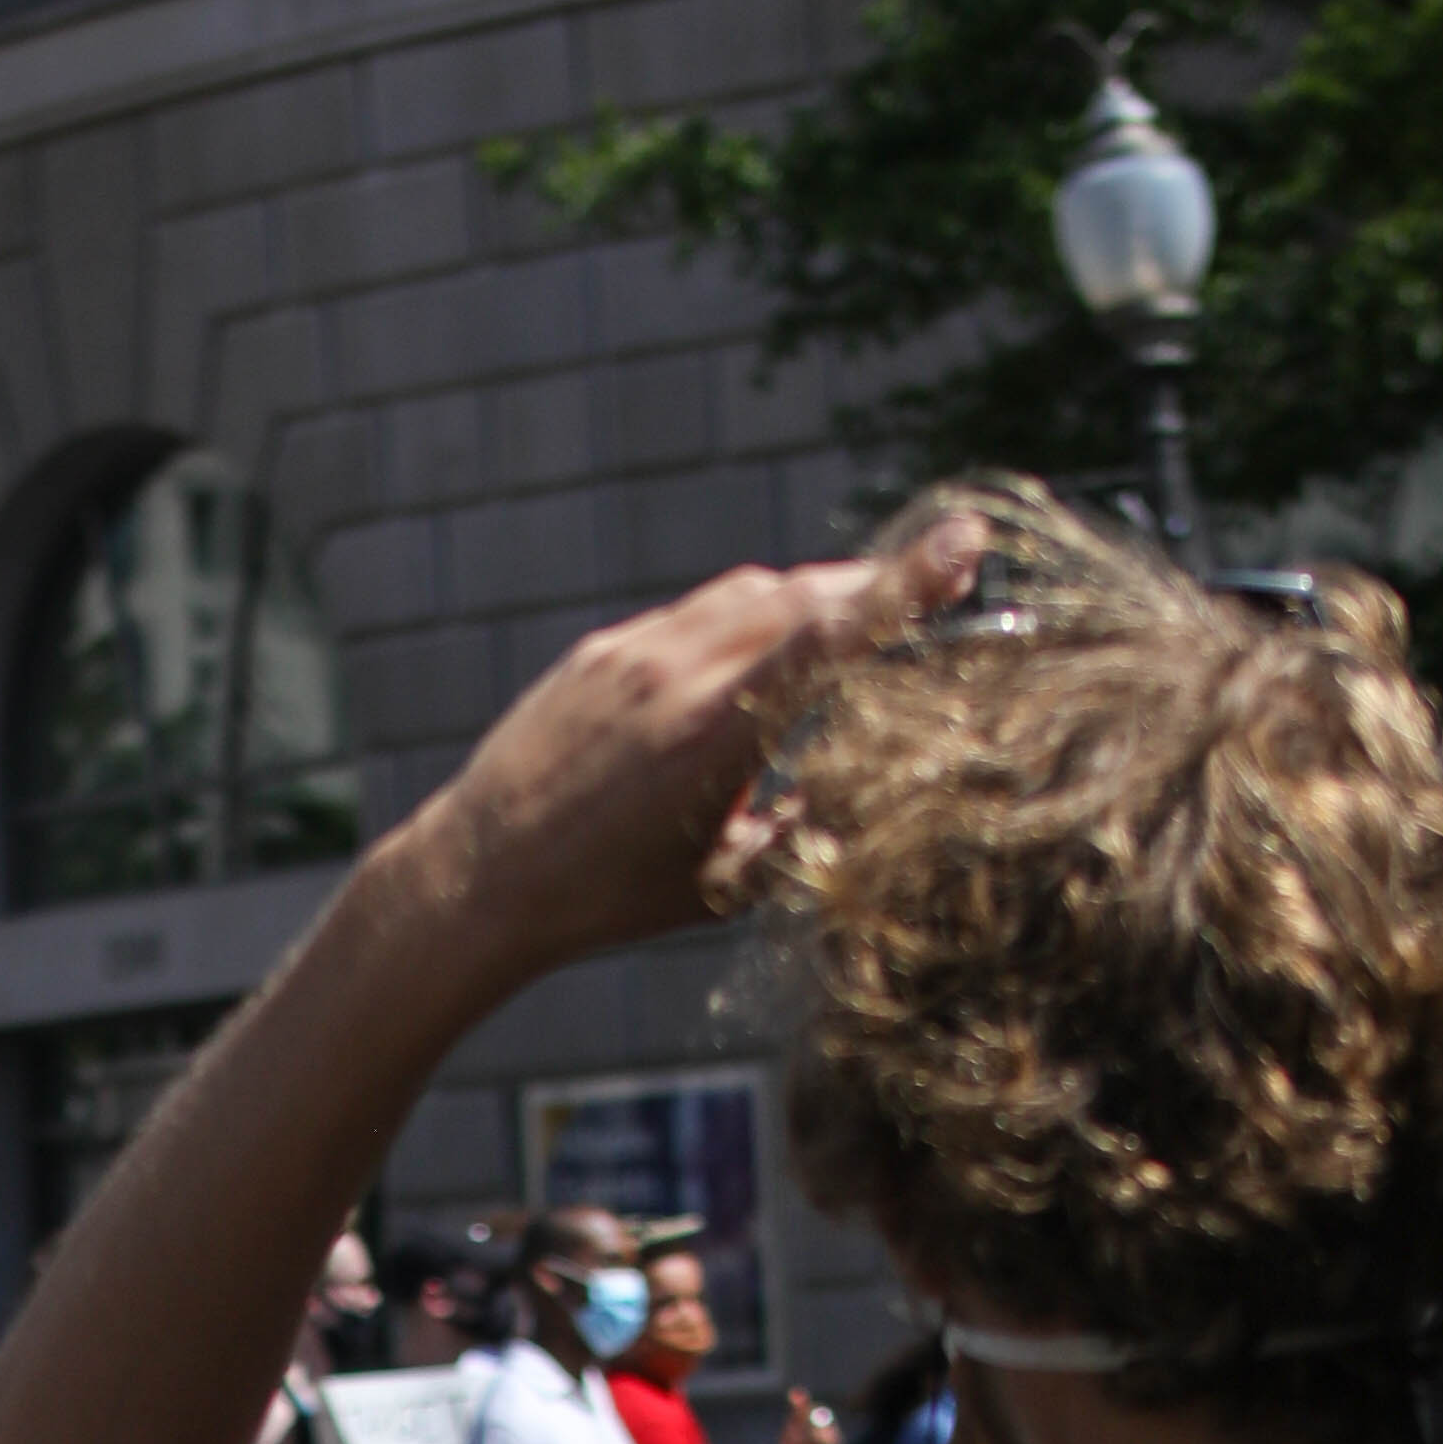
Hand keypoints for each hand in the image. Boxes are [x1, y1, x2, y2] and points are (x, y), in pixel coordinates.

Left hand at [395, 525, 985, 996]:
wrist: (478, 877)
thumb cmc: (606, 900)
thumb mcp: (721, 883)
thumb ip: (797, 829)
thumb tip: (857, 794)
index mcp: (714, 733)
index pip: (829, 634)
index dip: (904, 585)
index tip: (964, 542)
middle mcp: (674, 673)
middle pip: (799, 597)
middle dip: (872, 587)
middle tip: (934, 578)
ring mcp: (633, 652)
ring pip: (747, 595)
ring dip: (810, 597)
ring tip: (854, 614)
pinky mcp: (603, 651)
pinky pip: (694, 614)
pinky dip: (744, 620)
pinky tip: (759, 651)